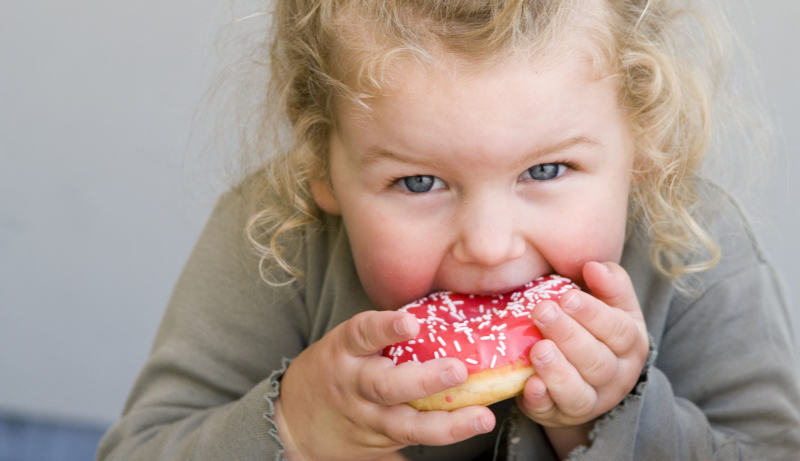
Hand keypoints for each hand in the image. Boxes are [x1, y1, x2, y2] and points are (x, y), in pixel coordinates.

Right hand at [277, 310, 494, 460]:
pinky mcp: (376, 444)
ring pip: (403, 425)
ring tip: (481, 417)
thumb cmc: (334, 369)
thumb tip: (443, 309)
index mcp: (345, 350)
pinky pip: (410, 443)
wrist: (293, 420)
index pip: (362, 333)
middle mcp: (353, 385)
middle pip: (386, 386)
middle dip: (424, 379)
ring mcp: (365, 418)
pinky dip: (440, 438)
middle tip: (457, 370)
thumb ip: (382, 334)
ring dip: (446, 424)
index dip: (385, 327)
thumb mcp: (346, 345)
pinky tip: (467, 431)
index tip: (410, 323)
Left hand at [516, 262, 647, 452]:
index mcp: (631, 345)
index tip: (567, 296)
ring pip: (578, 391)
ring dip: (557, 370)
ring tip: (538, 349)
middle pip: (596, 360)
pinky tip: (530, 385)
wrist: (585, 379)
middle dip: (568, 335)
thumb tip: (594, 266)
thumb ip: (610, 284)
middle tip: (542, 312)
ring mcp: (590, 400)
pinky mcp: (560, 415)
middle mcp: (616, 377)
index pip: (617, 330)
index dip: (592, 314)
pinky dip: (541, 399)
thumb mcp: (612, 306)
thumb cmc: (595, 331)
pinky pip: (552, 411)